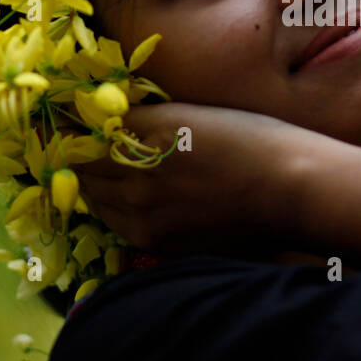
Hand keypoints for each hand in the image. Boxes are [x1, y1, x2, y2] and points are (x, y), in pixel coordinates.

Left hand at [75, 102, 323, 258]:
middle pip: (83, 173)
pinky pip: (123, 227)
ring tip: (107, 172)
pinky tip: (136, 198)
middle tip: (81, 146)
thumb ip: (137, 119)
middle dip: (78, 160)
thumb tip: (94, 118)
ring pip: (99, 203)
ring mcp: (148, 220)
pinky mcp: (162, 245)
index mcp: (142, 141)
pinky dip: (119, 211)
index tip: (68, 123)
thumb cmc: (251, 139)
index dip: (70, 131)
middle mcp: (136, 183)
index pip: (80, 139)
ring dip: (96, 187)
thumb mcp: (187, 115)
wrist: (292, 189)